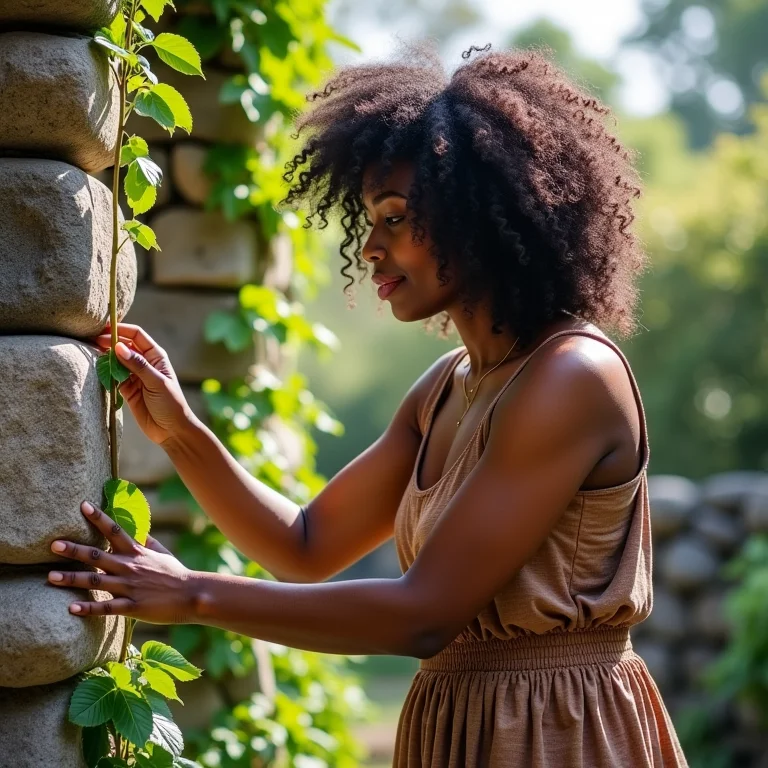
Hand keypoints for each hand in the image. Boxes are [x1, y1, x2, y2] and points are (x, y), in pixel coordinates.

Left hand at [48, 501, 199, 623]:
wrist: (192, 595)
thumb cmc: (176, 573)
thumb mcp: (162, 552)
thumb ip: (147, 541)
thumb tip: (138, 528)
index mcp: (137, 552)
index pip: (115, 531)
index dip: (99, 518)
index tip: (83, 506)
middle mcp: (130, 567)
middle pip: (97, 556)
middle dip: (74, 550)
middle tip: (53, 545)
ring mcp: (130, 587)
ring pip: (96, 582)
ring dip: (72, 579)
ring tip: (50, 577)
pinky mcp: (132, 607)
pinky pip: (107, 608)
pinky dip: (88, 608)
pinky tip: (71, 608)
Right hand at [94, 323, 192, 444]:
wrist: (172, 430)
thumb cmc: (171, 403)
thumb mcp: (156, 383)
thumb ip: (138, 366)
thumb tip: (119, 347)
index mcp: (155, 356)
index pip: (137, 336)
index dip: (121, 330)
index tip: (103, 329)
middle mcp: (144, 363)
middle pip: (124, 346)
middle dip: (108, 342)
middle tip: (91, 341)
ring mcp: (134, 376)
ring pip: (116, 361)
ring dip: (105, 358)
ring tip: (90, 354)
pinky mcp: (126, 389)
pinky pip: (113, 377)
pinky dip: (105, 374)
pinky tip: (96, 371)